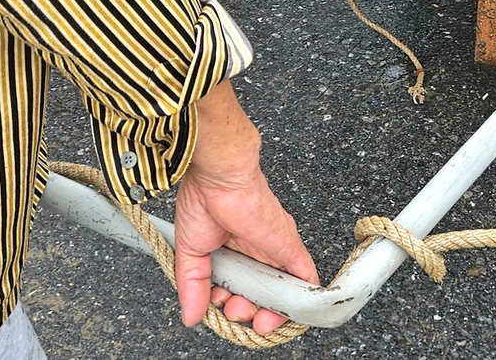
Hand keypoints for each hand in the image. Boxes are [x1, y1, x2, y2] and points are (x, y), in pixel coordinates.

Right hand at [174, 80, 317, 334]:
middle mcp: (256, 252)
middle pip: (258, 295)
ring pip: (280, 293)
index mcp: (232, 250)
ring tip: (252, 315)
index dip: (229, 305)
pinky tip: (295, 311)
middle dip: (246, 312)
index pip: (236, 288)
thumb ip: (193, 285)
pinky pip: (305, 279)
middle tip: (234, 311)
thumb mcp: (191, 251)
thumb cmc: (203, 200)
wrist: (221, 178)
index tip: (218, 307)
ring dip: (269, 313)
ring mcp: (274, 252)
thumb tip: (191, 316)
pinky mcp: (289, 249)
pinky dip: (302, 299)